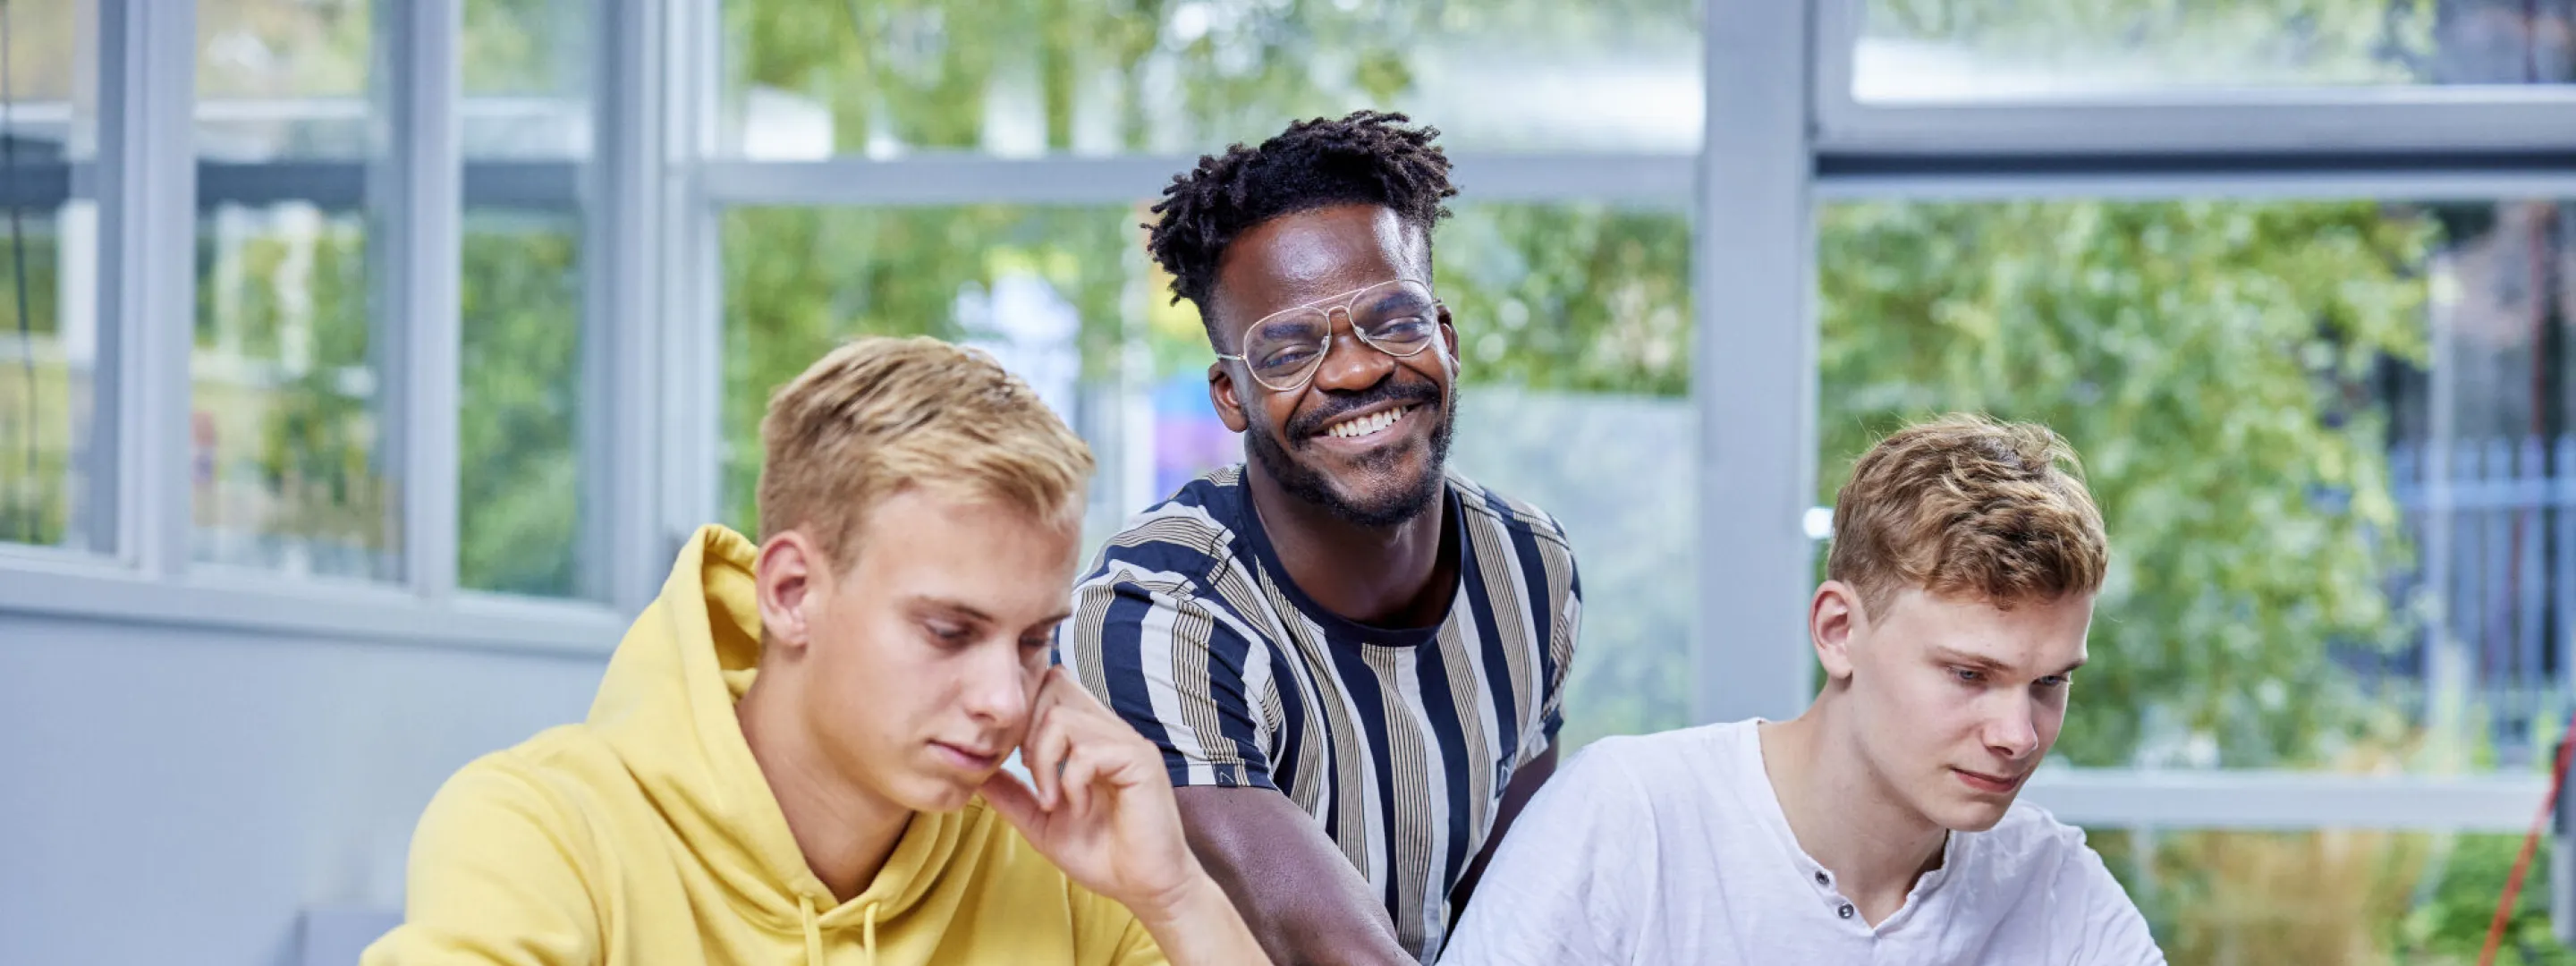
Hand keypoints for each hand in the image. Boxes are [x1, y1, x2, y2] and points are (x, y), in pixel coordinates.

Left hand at [981, 667, 1202, 916]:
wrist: (1144, 885)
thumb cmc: (1101, 854)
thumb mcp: (1042, 821)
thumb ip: (1013, 794)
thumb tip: (977, 770)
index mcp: (1090, 736)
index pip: (1052, 686)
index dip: (1026, 713)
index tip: (1020, 761)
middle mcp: (1110, 729)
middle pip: (1053, 686)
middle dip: (1027, 732)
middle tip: (1032, 776)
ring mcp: (1127, 742)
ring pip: (1060, 720)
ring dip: (1044, 765)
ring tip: (1053, 801)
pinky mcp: (1140, 760)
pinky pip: (1085, 752)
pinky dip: (1070, 784)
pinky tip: (1079, 809)